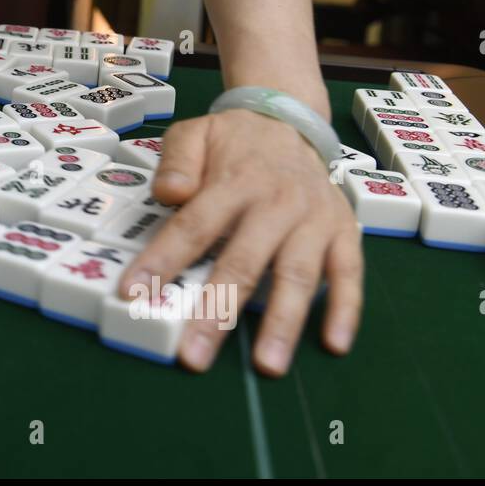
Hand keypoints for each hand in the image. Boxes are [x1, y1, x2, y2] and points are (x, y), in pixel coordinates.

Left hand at [118, 108, 363, 375]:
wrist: (289, 120)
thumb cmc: (232, 141)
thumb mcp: (194, 134)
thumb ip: (176, 161)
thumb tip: (169, 193)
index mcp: (234, 182)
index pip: (194, 226)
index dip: (163, 261)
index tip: (134, 294)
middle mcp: (276, 203)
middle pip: (243, 262)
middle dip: (218, 312)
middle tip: (195, 355)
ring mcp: (313, 220)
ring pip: (297, 275)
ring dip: (282, 322)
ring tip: (267, 365)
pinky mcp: (344, 232)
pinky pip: (349, 274)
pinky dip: (345, 309)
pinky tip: (334, 343)